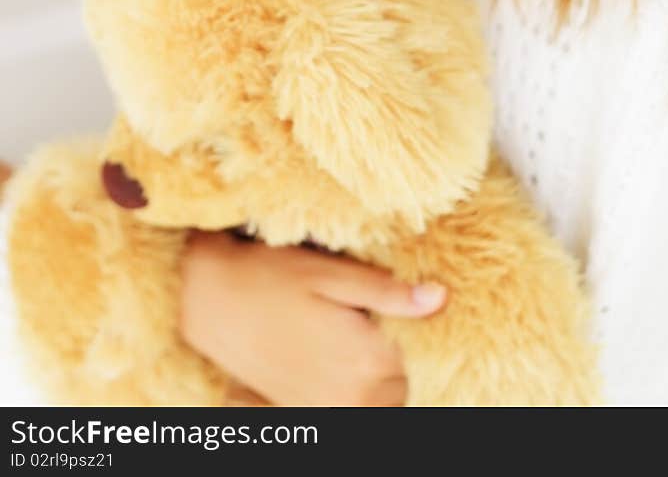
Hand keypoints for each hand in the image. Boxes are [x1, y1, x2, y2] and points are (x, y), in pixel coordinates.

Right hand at [178, 229, 447, 406]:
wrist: (210, 300)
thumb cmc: (272, 276)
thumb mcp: (332, 273)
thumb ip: (387, 292)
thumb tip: (439, 298)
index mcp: (367, 360)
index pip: (418, 354)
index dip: (408, 325)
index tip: (389, 302)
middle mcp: (350, 398)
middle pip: (401, 384)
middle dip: (392, 353)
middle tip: (363, 316)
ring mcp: (325, 411)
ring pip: (378, 403)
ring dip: (374, 376)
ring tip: (346, 336)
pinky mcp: (302, 414)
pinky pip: (348, 411)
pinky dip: (350, 392)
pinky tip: (332, 358)